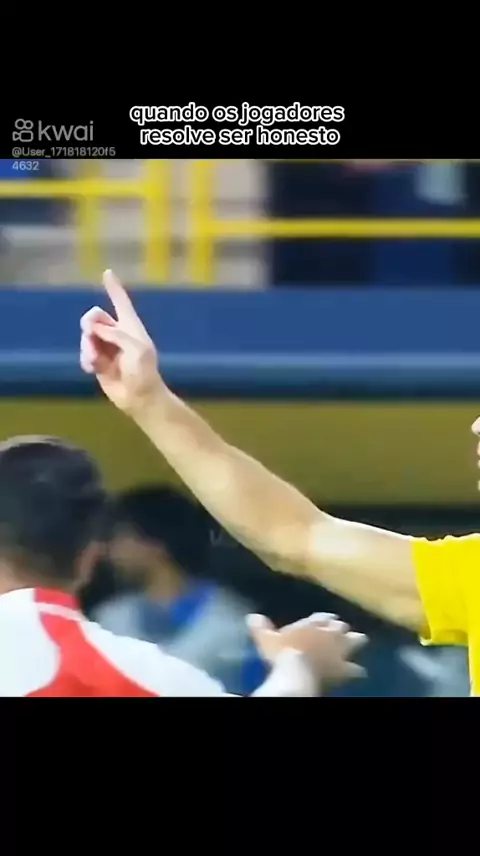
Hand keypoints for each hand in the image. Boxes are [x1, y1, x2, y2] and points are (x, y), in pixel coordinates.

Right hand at [80, 270, 163, 413]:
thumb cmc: (144, 372)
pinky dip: (86, 359)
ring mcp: (106, 348)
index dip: (114, 288)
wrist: (139, 398)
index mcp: (131, 327)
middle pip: (95, 317)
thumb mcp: (136, 349)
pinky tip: (92, 369)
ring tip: (95, 361)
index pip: (121, 302)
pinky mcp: (98, 362)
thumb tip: (95, 330)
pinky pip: (84, 353)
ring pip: (86, 336)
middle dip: (89, 324)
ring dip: (87, 347)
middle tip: (90, 333)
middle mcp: (117, 334)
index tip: (107, 272)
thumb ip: (117, 335)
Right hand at [248, 612, 366, 686]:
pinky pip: (356, 669)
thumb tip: (251, 617)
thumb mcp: (266, 639)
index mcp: (314, 623)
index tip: (323, 622)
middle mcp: (330, 633)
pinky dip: (357, 671)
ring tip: (357, 644)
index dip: (324, 620)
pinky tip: (359, 672)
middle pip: (342, 627)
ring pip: (357, 641)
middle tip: (339, 634)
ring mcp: (340, 651)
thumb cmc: (281, 653)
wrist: (296, 672)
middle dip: (341, 629)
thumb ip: (261, 628)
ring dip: (356, 642)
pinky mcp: (344, 669)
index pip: (323, 617)